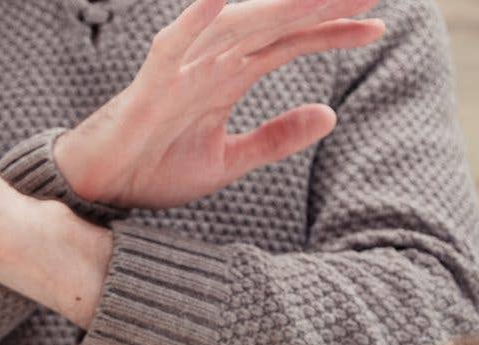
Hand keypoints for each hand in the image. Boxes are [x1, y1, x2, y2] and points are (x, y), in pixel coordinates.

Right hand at [54, 0, 384, 208]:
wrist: (101, 193)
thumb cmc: (153, 170)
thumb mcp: (228, 161)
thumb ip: (277, 138)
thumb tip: (331, 113)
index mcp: (229, 77)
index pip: (290, 43)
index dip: (333, 31)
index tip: (377, 26)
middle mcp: (210, 62)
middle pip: (274, 23)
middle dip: (320, 4)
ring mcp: (182, 68)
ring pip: (239, 24)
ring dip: (280, 4)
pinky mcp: (152, 83)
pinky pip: (177, 42)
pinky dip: (200, 16)